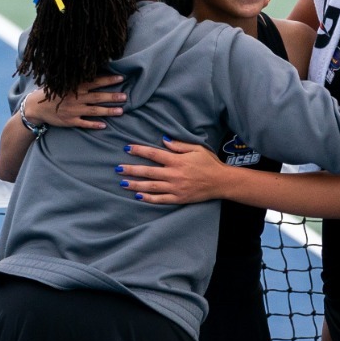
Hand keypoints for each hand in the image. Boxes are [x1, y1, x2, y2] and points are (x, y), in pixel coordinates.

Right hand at [24, 74, 125, 129]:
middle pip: (97, 97)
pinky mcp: (70, 121)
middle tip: (125, 96)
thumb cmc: (51, 92)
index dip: (108, 80)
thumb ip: (75, 78)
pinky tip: (104, 125)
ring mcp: (73, 110)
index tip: (121, 77)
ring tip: (121, 111)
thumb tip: (90, 69)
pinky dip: (93, 125)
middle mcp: (75, 98)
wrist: (36, 107)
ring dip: (108, 111)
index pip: (94, 81)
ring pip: (94, 111)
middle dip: (112, 96)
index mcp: (74, 86)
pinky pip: (84, 123)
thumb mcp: (62, 82)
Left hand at [115, 140, 230, 203]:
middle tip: (118, 169)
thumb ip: (179, 145)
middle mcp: (174, 174)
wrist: (221, 182)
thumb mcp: (196, 149)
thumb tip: (163, 140)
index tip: (127, 148)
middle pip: (148, 171)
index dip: (139, 150)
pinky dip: (148, 198)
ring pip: (151, 187)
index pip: (154, 154)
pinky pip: (160, 199)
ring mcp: (176, 188)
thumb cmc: (209, 163)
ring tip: (123, 183)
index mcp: (177, 160)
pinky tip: (138, 196)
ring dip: (135, 185)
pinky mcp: (179, 198)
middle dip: (131, 170)